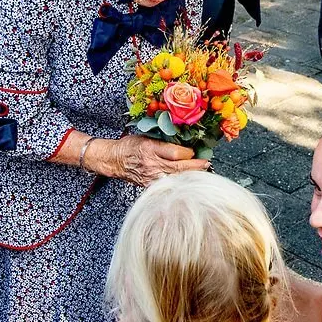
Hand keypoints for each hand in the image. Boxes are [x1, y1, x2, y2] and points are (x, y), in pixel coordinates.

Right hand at [86, 135, 209, 186]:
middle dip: (196, 166)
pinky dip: (180, 183)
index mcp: (150, 148)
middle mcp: (152, 164)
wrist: (115, 160)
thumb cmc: (130, 146)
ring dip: (191, 175)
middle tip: (206, 163)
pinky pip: (169, 185)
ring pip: (176, 178)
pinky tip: (188, 181)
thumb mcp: (145, 136)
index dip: (188, 153)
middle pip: (179, 167)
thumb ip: (163, 139)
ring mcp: (151, 177)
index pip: (175, 153)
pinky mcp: (150, 186)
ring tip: (202, 172)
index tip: (194, 151)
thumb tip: (184, 138)